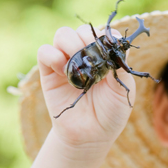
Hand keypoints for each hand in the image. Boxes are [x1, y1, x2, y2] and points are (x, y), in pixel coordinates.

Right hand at [37, 25, 134, 151]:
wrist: (89, 136)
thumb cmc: (110, 114)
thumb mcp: (122, 91)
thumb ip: (121, 67)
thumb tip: (115, 45)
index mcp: (105, 57)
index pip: (104, 34)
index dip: (105, 37)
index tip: (108, 50)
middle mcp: (86, 56)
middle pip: (82, 31)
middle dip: (87, 39)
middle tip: (90, 56)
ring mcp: (67, 62)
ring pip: (63, 35)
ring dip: (70, 43)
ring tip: (75, 62)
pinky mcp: (49, 72)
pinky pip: (44, 51)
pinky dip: (52, 55)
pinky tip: (62, 70)